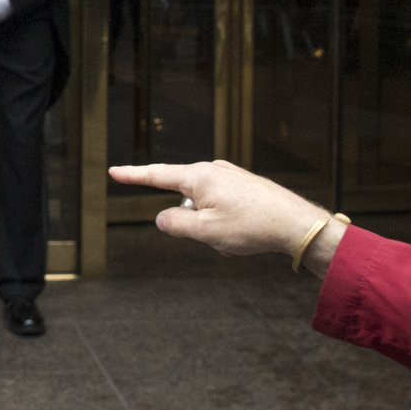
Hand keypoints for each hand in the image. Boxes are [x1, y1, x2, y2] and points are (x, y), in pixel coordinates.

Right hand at [114, 159, 333, 263]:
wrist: (296, 223)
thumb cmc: (252, 226)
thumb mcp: (205, 232)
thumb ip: (175, 224)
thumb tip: (163, 217)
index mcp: (199, 177)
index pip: (156, 176)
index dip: (132, 176)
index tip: (114, 171)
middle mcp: (213, 171)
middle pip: (184, 200)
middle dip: (193, 224)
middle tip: (218, 239)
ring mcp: (230, 177)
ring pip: (204, 208)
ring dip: (211, 228)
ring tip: (236, 238)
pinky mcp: (243, 186)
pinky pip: (221, 209)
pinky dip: (225, 225)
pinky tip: (244, 235)